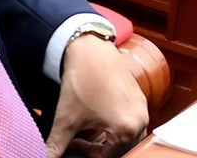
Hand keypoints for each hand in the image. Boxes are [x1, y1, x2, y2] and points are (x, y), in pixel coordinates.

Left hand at [47, 33, 148, 157]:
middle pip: (120, 148)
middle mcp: (140, 120)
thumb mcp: (66, 120)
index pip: (107, 157)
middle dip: (99, 148)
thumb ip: (55, 147)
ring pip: (127, 135)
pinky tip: (99, 115)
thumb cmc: (83, 81)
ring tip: (89, 128)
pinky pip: (131, 120)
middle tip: (80, 139)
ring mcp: (141, 107)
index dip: (87, 153)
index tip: (74, 143)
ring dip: (109, 137)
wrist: (90, 48)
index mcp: (126, 130)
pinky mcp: (139, 96)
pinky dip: (116, 124)